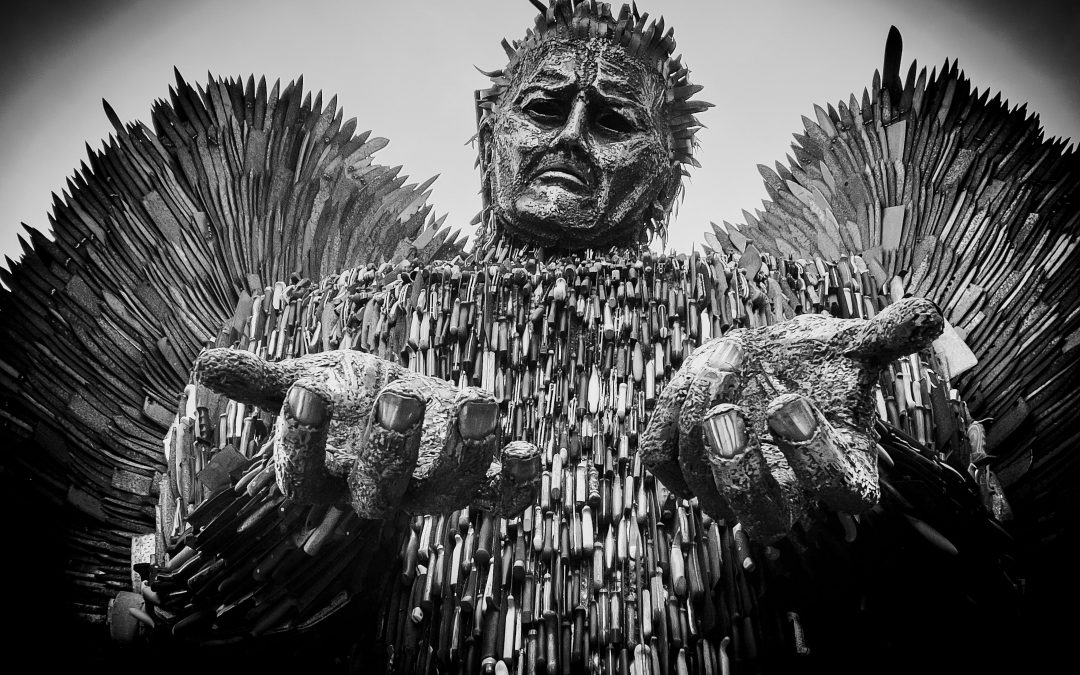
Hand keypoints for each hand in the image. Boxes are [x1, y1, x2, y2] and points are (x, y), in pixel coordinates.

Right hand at [193, 349, 540, 517]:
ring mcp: (428, 491)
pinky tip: (528, 449)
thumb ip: (263, 379)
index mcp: (324, 474)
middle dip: (390, 449)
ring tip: (478, 400)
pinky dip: (518, 482)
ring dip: (466, 451)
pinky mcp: (475, 482)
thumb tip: (204, 361)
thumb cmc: (342, 401)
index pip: (300, 477)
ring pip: (445, 492)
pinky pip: (501, 500)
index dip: (300, 444)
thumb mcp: (303, 382)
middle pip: (377, 492)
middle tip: (400, 399)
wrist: (396, 409)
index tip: (305, 394)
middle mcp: (374, 493)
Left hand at [640, 297, 942, 542]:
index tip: (791, 404)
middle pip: (768, 520)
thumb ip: (889, 334)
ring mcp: (736, 482)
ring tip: (708, 405)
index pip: (842, 492)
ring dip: (704, 455)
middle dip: (744, 478)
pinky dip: (664, 450)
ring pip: (713, 497)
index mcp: (840, 464)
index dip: (815, 459)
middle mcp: (789, 487)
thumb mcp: (856, 344)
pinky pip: (666, 469)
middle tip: (728, 421)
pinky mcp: (688, 465)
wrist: (768, 362)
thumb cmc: (820, 361)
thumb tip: (929, 314)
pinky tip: (680, 412)